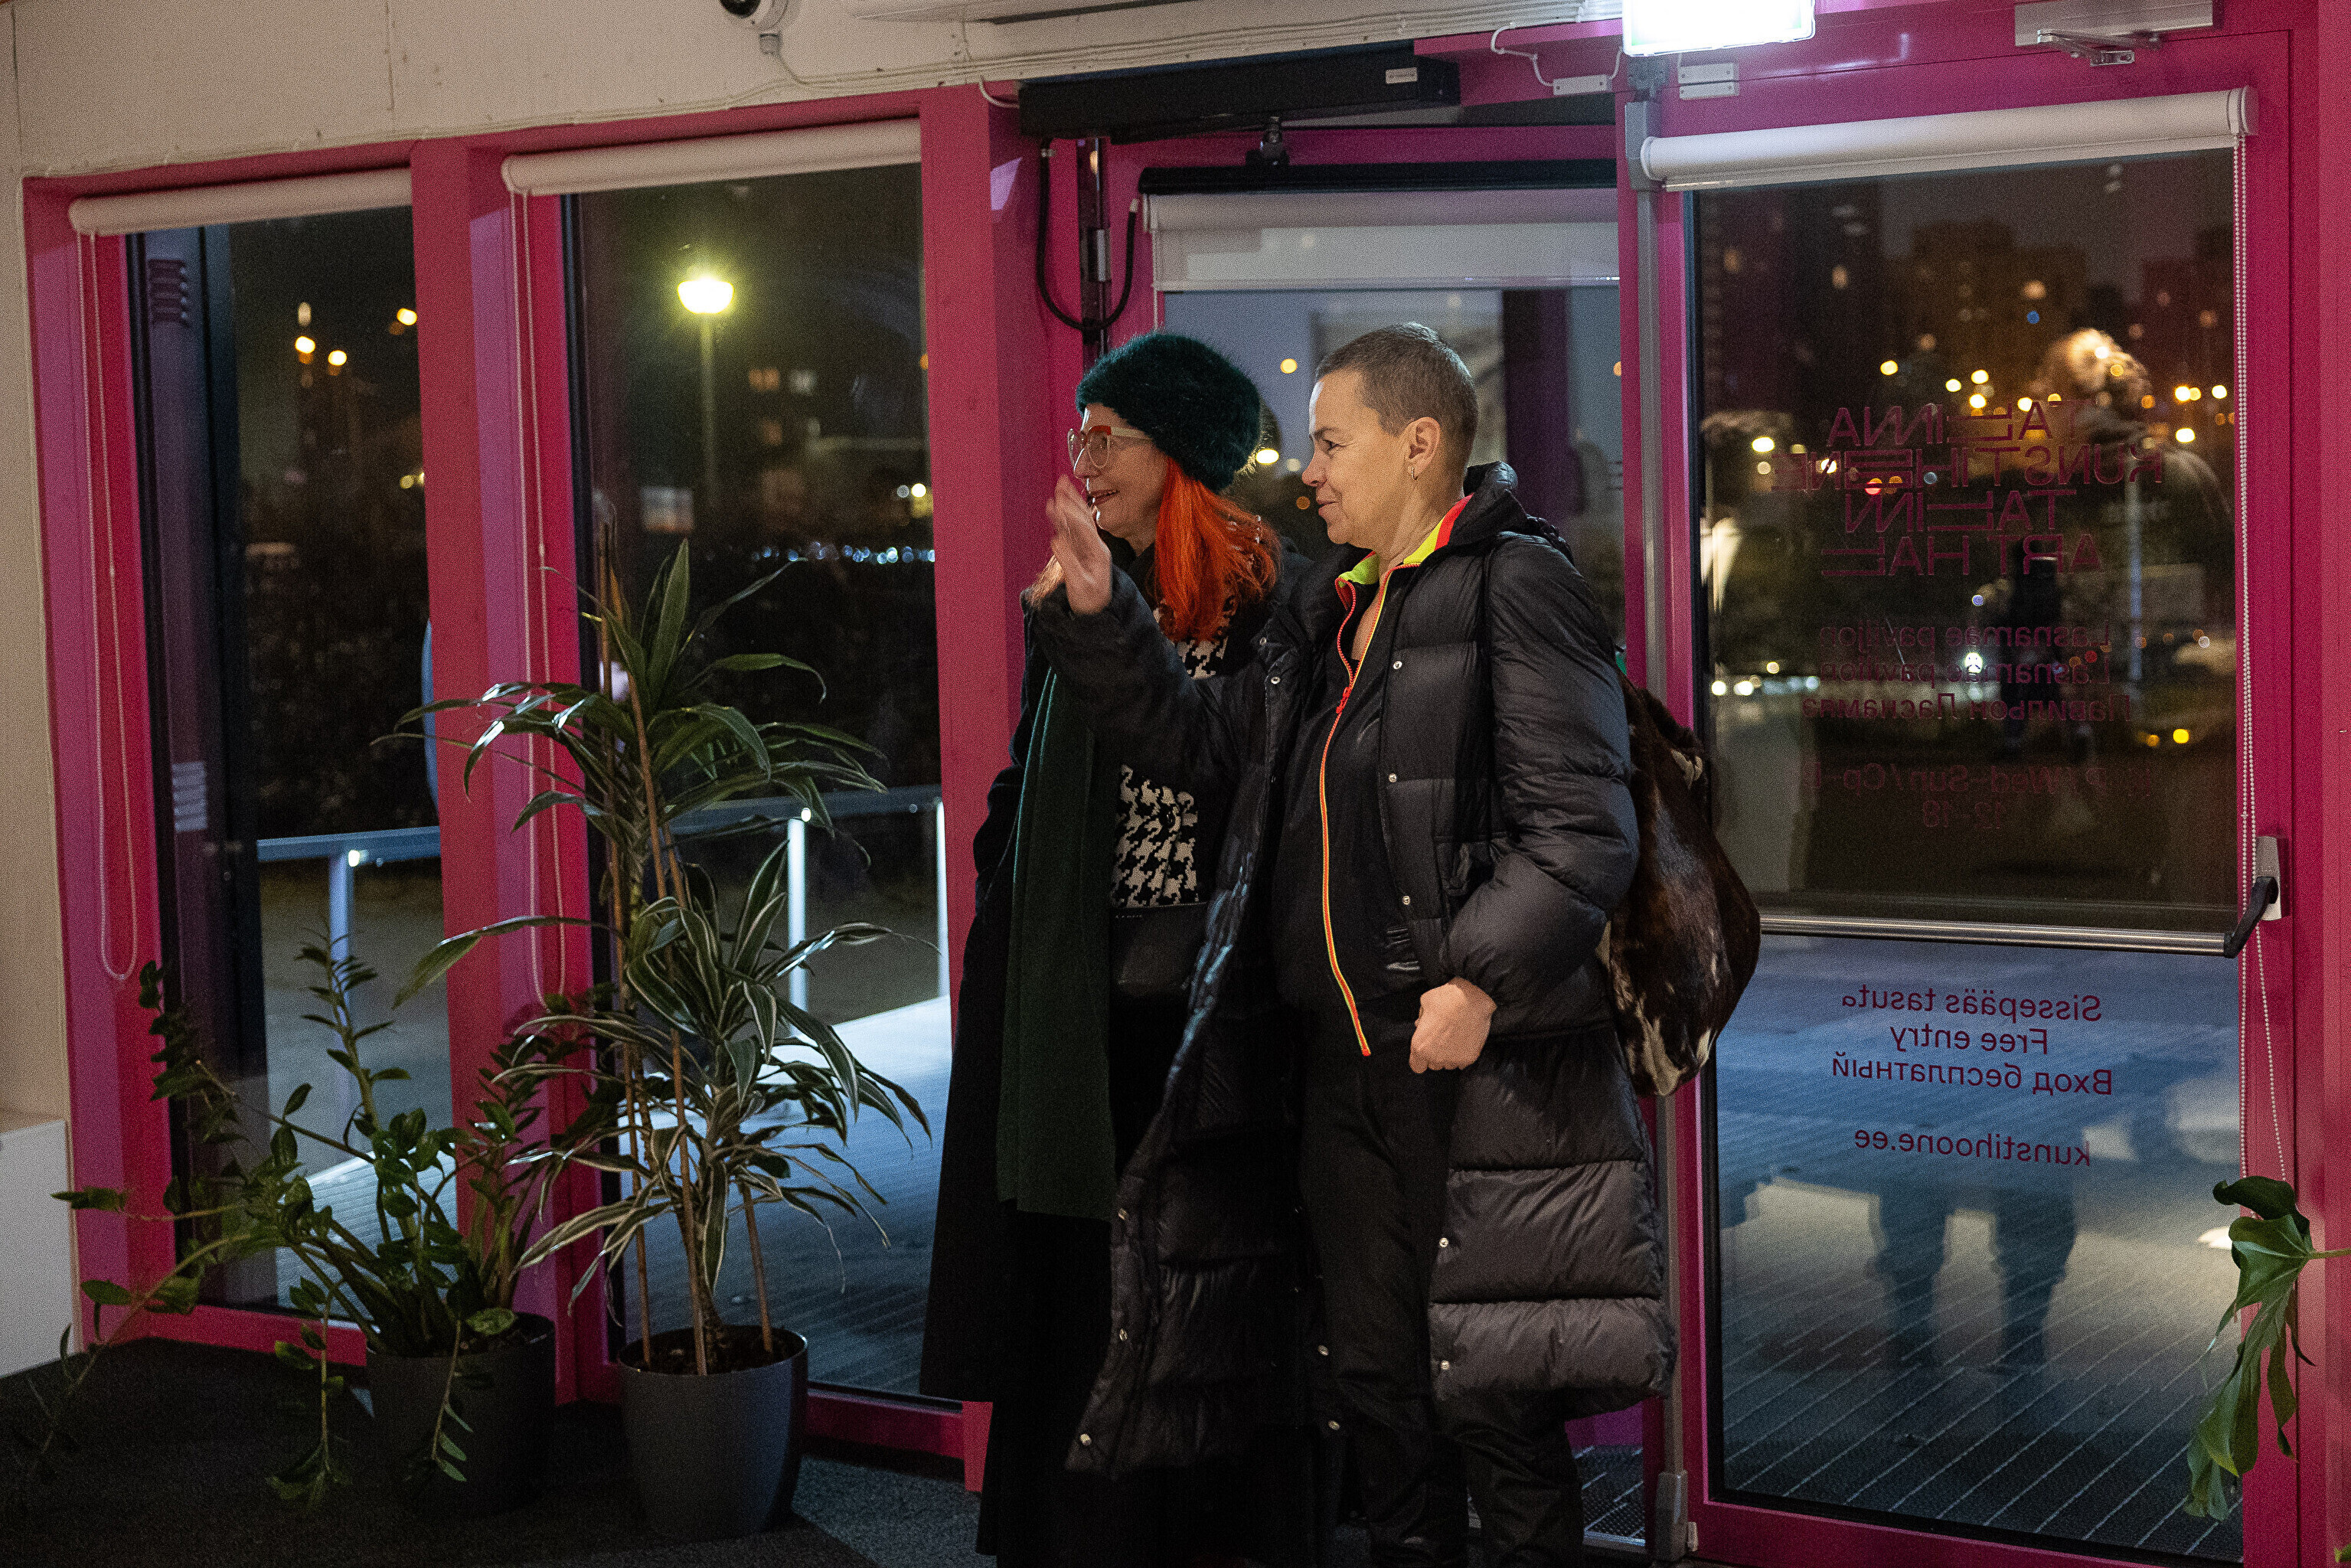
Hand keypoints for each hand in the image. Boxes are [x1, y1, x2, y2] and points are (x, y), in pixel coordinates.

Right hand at [1047, 475, 1113, 614]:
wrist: (1097, 614)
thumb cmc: (1090, 602)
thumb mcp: (1080, 586)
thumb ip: (1069, 563)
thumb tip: (1055, 540)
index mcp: (1099, 553)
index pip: (1085, 528)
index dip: (1071, 515)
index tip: (1059, 503)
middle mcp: (1095, 546)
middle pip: (1083, 518)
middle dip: (1072, 500)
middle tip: (1061, 481)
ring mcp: (1087, 548)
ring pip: (1076, 522)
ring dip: (1067, 504)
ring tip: (1058, 487)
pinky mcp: (1079, 552)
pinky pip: (1070, 532)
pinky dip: (1061, 519)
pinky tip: (1054, 508)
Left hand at [1410, 978, 1494, 1073]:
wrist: (1472, 999)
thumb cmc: (1446, 998)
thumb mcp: (1425, 1003)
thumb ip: (1421, 1018)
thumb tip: (1421, 1025)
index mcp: (1420, 1046)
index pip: (1417, 1066)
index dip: (1420, 1058)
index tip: (1426, 1049)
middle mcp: (1435, 1057)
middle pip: (1433, 1065)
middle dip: (1435, 1054)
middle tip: (1441, 1037)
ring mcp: (1453, 1059)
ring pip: (1448, 1064)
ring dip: (1449, 1055)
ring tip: (1454, 1036)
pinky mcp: (1469, 1058)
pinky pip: (1462, 1062)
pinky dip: (1462, 1053)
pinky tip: (1464, 1038)